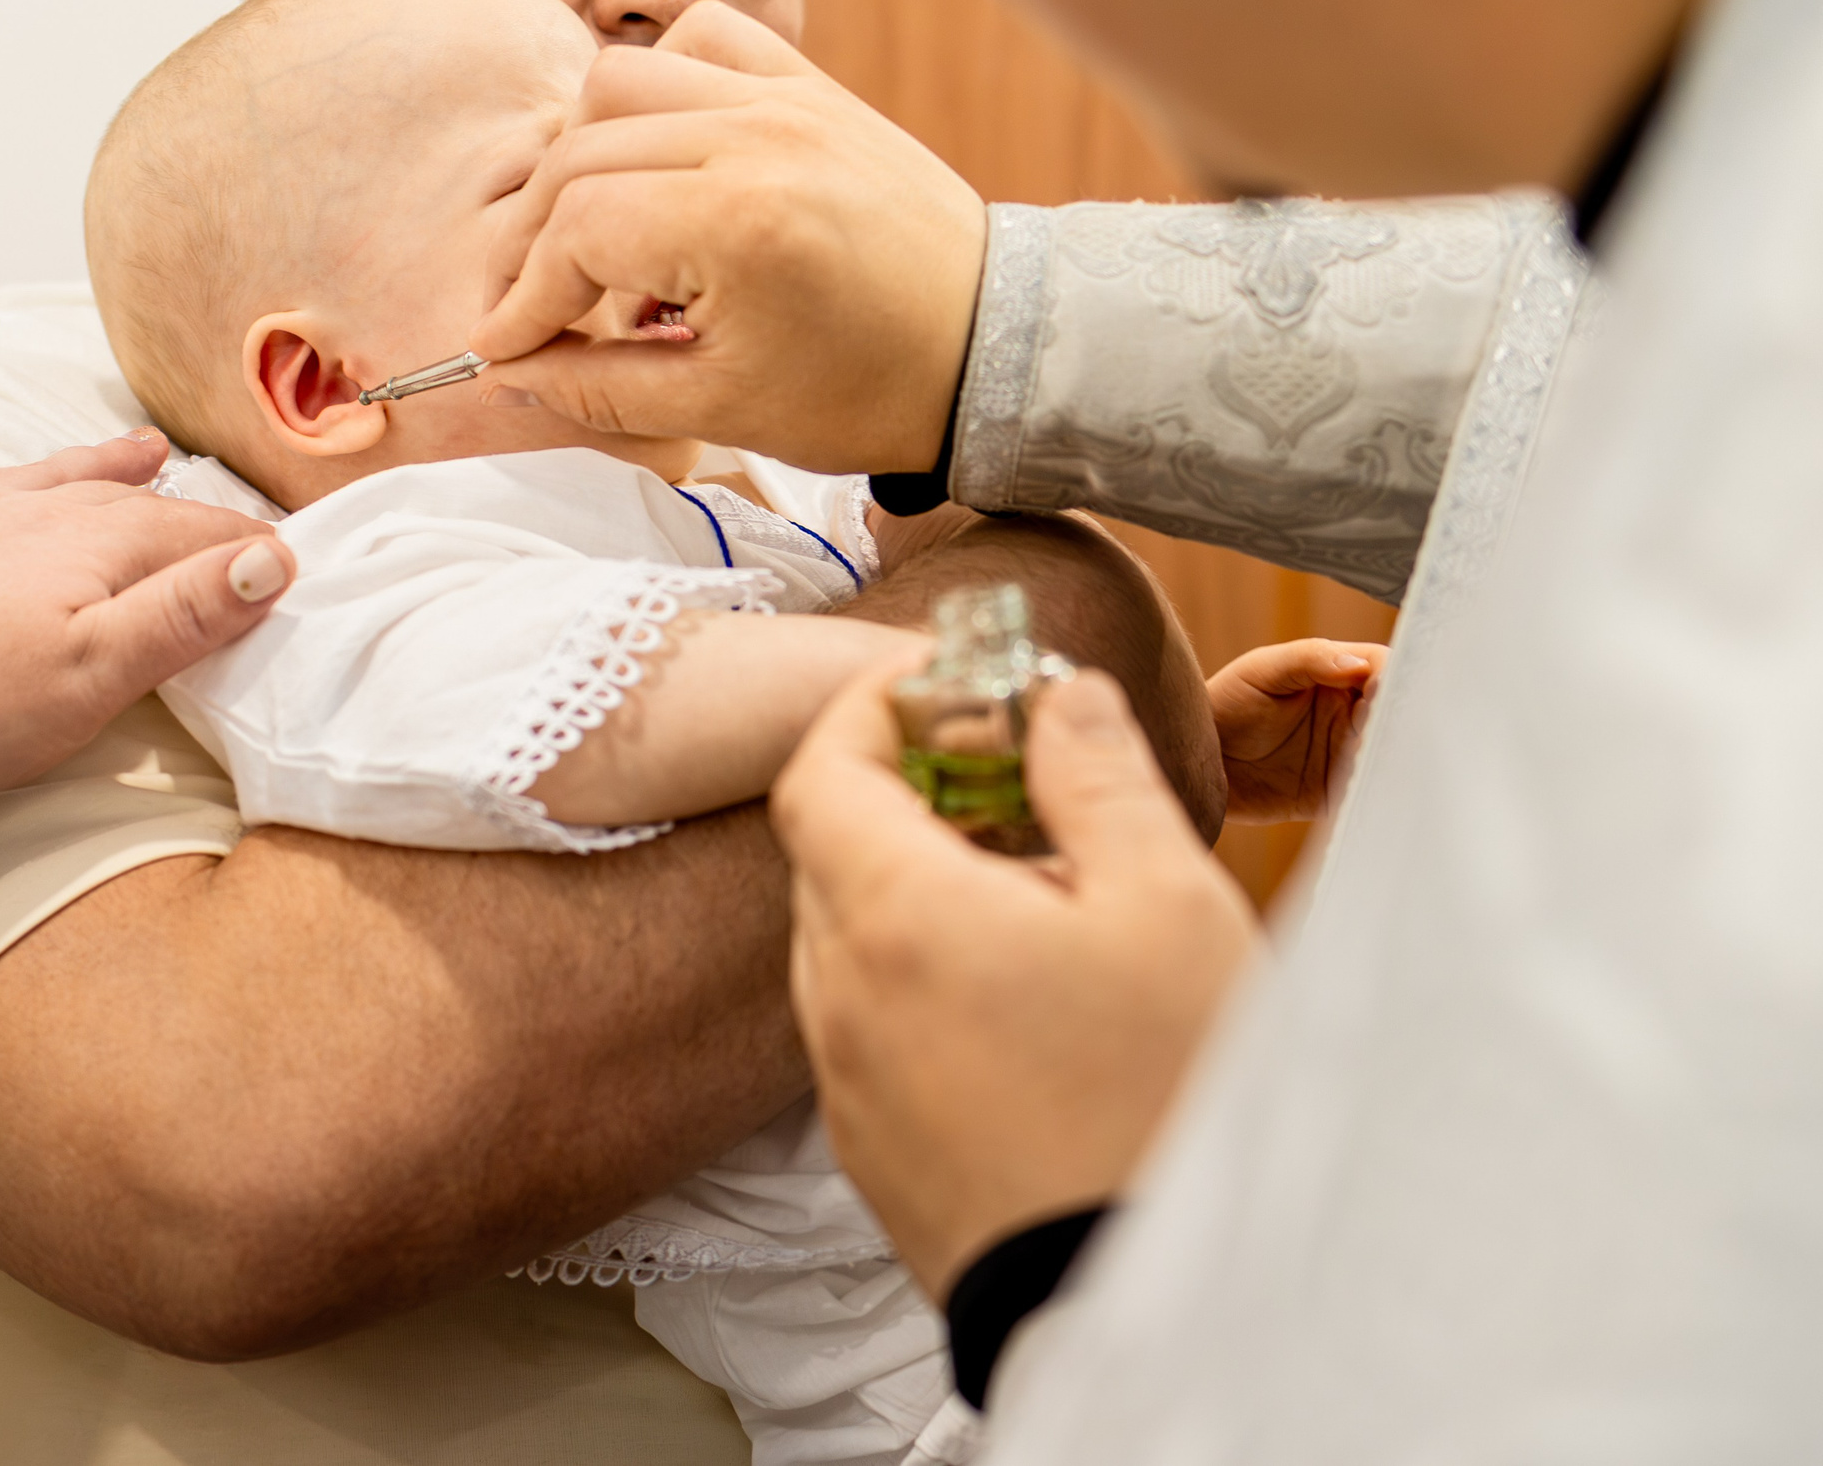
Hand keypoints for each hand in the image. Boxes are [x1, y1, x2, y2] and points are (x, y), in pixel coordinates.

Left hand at [0, 426, 293, 826]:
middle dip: (183, 508)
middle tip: (232, 519)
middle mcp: (23, 515)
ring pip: (39, 481)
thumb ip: (188, 611)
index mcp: (87, 544)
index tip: (291, 561)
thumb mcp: (100, 673)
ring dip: (92, 465)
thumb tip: (273, 557)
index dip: (247, 549)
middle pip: (124, 504)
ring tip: (138, 449)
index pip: (193, 535)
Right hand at [468, 0, 986, 474]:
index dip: (523, 297)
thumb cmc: (869, 390)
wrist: (992, 347)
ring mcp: (785, 99)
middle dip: (533, 240)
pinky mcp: (809, 87)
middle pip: (579, 154)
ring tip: (588, 234)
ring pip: (621, 80)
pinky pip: (700, 41)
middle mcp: (756, 137)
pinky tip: (657, 159)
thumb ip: (599, 385)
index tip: (503, 347)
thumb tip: (512, 368)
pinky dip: (656, 88)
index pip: (575, 231)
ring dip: (580, 155)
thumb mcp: (722, 408)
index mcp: (736, 222)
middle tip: (526, 306)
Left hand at [775, 663, 1258, 1294]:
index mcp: (892, 918)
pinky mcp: (872, 1151)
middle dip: (907, 788)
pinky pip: (868, 1024)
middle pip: (830, 849)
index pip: (817, 769)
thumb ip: (1098, 778)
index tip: (946, 681)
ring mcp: (845, 1085)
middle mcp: (838, 999)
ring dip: (918, 885)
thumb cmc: (1162, 1105)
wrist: (1143, 1301)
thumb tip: (1058, 698)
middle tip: (1012, 771)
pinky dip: (920, 973)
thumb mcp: (1165, 905)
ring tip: (1041, 889)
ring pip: (848, 940)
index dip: (870, 708)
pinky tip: (1023, 991)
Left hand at [1206, 639, 1384, 823]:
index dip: (1398, 677)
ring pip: (1391, 755)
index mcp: (1338, 678)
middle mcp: (1350, 715)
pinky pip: (1368, 794)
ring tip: (1390, 760)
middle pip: (1398, 714)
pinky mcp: (1335, 795)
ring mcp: (1345, 755)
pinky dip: (1379, 793)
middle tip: (1396, 729)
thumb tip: (1359, 664)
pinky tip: (1379, 791)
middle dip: (1406, 721)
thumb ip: (1308, 659)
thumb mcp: (1260, 672)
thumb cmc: (1223, 704)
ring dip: (1397, 758)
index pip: (1385, 670)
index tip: (1392, 692)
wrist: (1190, 760)